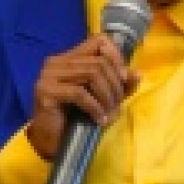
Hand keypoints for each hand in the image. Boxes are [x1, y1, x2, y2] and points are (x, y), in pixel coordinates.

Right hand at [26, 35, 138, 159]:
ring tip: (110, 114)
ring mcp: (49, 75)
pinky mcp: (46, 92)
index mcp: (69, 58)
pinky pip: (79, 94)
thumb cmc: (76, 119)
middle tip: (118, 105)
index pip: (98, 40)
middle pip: (99, 61)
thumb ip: (120, 85)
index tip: (124, 79)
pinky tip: (100, 120)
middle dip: (115, 85)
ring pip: (91, 74)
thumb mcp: (105, 98)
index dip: (116, 56)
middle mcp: (57, 62)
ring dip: (107, 96)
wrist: (52, 142)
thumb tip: (137, 74)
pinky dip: (95, 107)